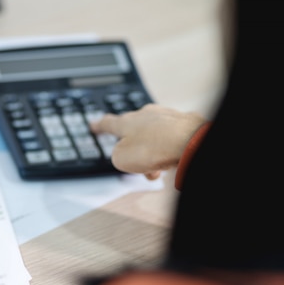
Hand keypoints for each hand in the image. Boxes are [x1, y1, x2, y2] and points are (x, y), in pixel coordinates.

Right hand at [89, 104, 206, 179]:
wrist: (189, 141)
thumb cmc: (155, 148)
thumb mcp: (121, 159)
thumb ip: (118, 156)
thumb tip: (125, 156)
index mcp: (126, 122)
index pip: (108, 123)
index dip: (100, 126)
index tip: (95, 125)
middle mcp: (145, 115)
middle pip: (134, 134)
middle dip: (136, 152)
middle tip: (139, 166)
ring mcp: (165, 117)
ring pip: (153, 139)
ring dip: (153, 155)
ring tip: (158, 168)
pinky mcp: (183, 123)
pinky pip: (170, 139)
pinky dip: (169, 151)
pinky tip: (173, 160)